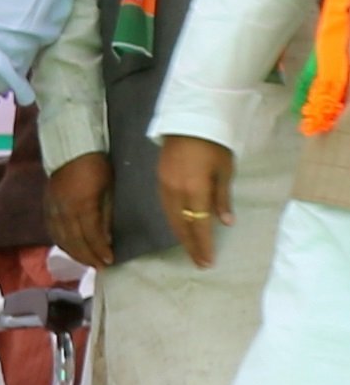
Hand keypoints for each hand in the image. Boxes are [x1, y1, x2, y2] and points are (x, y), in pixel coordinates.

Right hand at [44, 151, 114, 268]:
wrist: (70, 149)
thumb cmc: (96, 166)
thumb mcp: (108, 189)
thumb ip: (106, 214)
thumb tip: (107, 238)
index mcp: (82, 205)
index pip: (91, 235)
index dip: (100, 250)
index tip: (110, 261)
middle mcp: (64, 210)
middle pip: (75, 241)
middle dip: (88, 257)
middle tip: (100, 268)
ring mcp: (53, 209)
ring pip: (61, 238)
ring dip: (74, 253)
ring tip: (86, 262)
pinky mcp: (47, 206)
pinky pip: (52, 230)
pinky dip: (61, 242)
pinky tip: (69, 248)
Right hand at [156, 135, 236, 268]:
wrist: (189, 122)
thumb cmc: (213, 146)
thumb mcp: (225, 172)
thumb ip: (222, 198)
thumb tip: (225, 222)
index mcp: (195, 190)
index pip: (199, 225)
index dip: (203, 244)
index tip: (208, 261)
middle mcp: (176, 192)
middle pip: (181, 225)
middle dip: (190, 245)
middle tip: (198, 262)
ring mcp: (165, 186)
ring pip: (171, 217)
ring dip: (180, 234)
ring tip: (189, 247)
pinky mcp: (159, 180)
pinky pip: (165, 207)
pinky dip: (173, 220)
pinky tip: (179, 225)